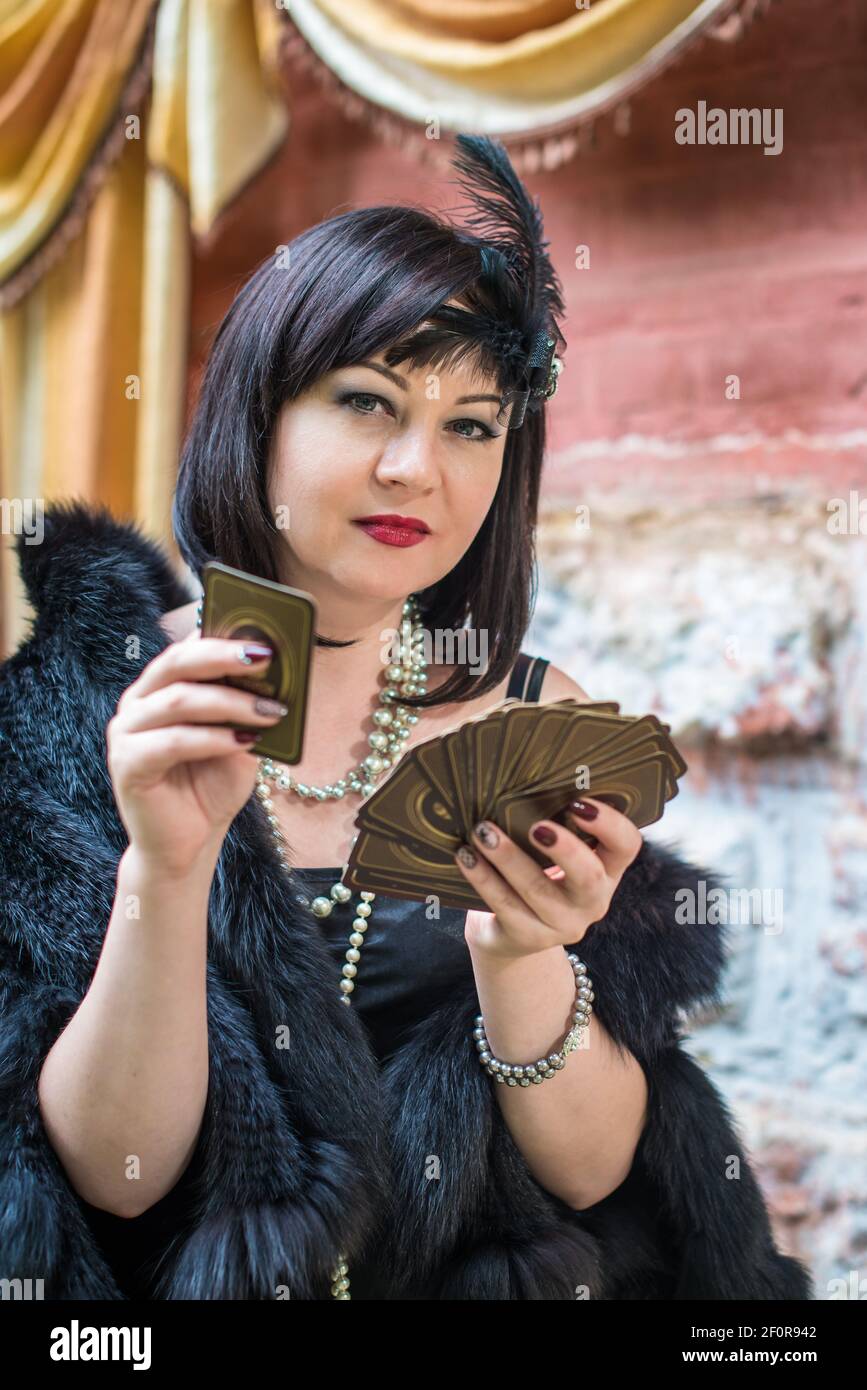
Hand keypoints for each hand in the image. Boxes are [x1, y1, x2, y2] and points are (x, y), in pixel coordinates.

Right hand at [106, 629, 286, 874]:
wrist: (189, 844)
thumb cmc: (212, 785)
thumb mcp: (240, 737)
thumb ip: (248, 705)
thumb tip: (279, 671)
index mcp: (161, 686)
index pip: (189, 646)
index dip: (224, 635)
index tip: (265, 633)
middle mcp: (138, 701)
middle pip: (177, 662)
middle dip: (224, 655)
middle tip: (266, 656)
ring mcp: (127, 731)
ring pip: (179, 700)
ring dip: (230, 702)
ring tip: (271, 710)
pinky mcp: (127, 764)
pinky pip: (173, 741)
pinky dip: (213, 738)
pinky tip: (245, 741)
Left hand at [455, 798, 642, 959]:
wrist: (510, 936)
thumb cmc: (537, 876)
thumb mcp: (557, 856)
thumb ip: (557, 825)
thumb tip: (525, 773)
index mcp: (607, 872)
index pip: (626, 845)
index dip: (609, 824)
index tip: (578, 803)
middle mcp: (592, 902)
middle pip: (589, 877)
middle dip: (564, 849)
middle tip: (537, 826)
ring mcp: (561, 924)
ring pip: (537, 890)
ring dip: (509, 857)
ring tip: (484, 831)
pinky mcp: (527, 938)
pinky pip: (503, 904)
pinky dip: (483, 877)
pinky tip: (466, 855)